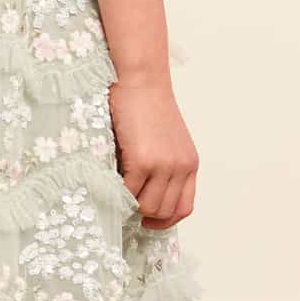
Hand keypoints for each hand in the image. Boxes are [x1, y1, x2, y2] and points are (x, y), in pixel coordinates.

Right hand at [109, 78, 198, 228]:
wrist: (141, 79)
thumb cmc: (146, 105)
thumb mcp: (166, 140)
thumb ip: (163, 166)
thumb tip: (142, 194)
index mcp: (190, 163)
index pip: (184, 207)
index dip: (165, 220)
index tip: (149, 221)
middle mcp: (181, 167)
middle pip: (164, 211)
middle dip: (144, 213)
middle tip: (126, 203)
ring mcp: (164, 166)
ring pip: (148, 207)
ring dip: (131, 204)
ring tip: (118, 190)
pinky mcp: (143, 161)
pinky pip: (129, 191)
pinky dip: (118, 192)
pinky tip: (110, 180)